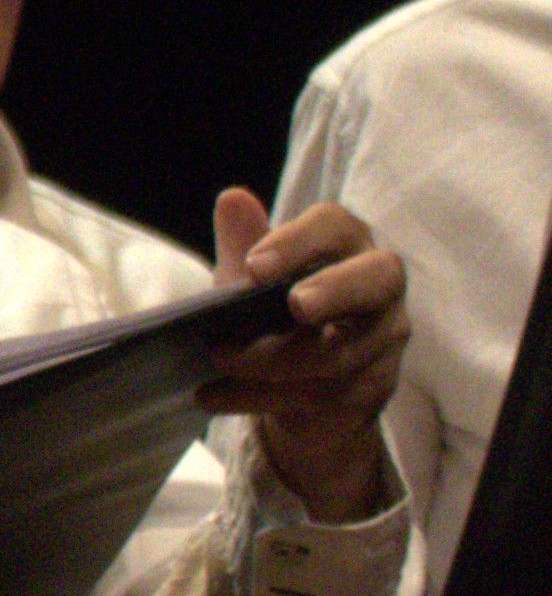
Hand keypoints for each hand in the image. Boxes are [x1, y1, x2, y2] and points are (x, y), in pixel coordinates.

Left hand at [203, 189, 409, 527]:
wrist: (293, 391)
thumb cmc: (275, 318)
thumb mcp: (251, 283)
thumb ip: (245, 244)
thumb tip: (232, 198)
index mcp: (347, 250)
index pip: (338, 227)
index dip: (300, 241)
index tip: (255, 265)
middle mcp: (379, 293)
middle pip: (378, 279)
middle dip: (335, 290)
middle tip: (295, 305)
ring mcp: (382, 344)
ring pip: (340, 352)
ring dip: (271, 358)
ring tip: (218, 358)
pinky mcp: (370, 392)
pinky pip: (319, 396)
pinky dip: (257, 398)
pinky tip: (212, 396)